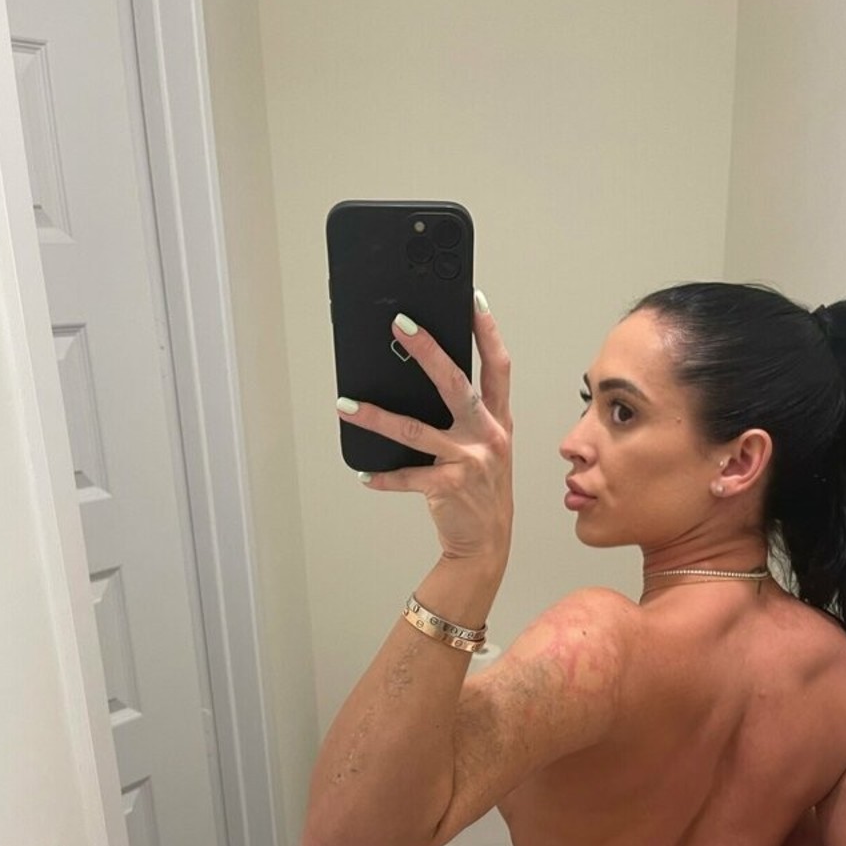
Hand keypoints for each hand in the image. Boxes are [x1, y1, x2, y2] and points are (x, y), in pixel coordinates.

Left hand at [338, 299, 513, 563]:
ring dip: (376, 417)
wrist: (487, 544)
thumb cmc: (483, 491)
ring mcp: (470, 461)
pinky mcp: (449, 486)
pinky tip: (365, 475)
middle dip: (428, 350)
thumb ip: (470, 417)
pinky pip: (407, 476)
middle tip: (401, 324)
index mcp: (499, 421)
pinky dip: (383, 477)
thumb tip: (423, 382)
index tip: (471, 301)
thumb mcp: (487, 448)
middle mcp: (489, 436)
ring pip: (416, 429)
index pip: (498, 367)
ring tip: (346, 405)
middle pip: (457, 384)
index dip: (487, 332)